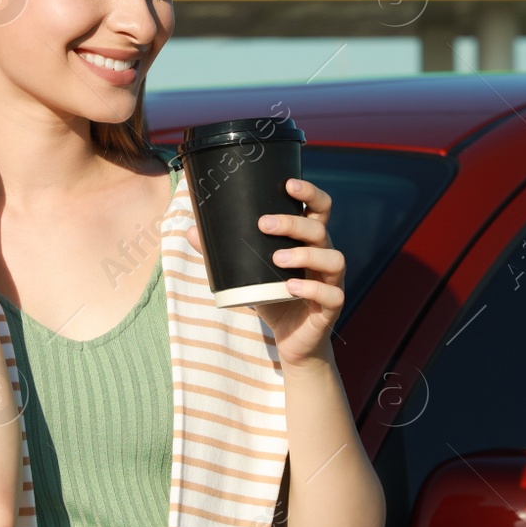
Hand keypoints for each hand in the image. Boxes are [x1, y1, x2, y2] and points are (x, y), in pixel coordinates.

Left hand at [185, 177, 343, 366]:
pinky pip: (331, 294)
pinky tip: (291, 287)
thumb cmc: (274, 300)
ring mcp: (332, 281)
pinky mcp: (332, 306)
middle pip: (320, 229)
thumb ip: (226, 254)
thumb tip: (192, 231)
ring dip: (305, 254)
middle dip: (293, 223)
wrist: (292, 342)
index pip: (320, 209)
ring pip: (333, 258)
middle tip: (263, 224)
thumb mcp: (248, 275)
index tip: (288, 184)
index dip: (310, 193)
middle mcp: (325, 256)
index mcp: (310, 242)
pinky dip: (311, 288)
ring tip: (276, 258)